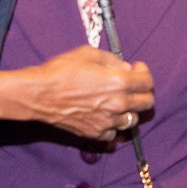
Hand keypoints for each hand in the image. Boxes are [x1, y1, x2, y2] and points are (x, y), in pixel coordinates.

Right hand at [26, 45, 153, 141]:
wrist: (38, 95)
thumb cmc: (60, 71)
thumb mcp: (88, 53)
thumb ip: (113, 60)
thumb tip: (126, 69)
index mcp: (118, 82)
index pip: (147, 82)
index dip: (144, 73)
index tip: (137, 70)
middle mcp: (117, 104)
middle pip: (147, 103)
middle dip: (143, 92)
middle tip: (133, 86)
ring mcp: (107, 121)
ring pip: (132, 120)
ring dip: (129, 110)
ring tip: (117, 101)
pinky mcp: (95, 134)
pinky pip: (114, 133)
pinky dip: (113, 126)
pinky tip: (105, 116)